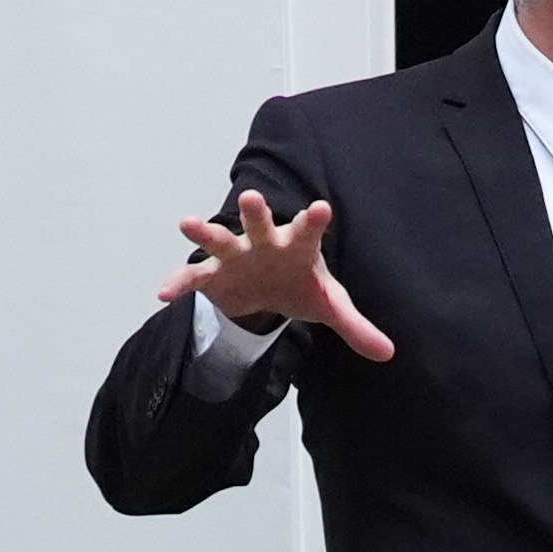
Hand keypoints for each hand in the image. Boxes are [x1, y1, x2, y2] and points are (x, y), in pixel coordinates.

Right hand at [159, 189, 394, 361]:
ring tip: (186, 223)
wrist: (268, 291)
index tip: (322, 208)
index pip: (309, 232)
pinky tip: (165, 294)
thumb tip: (388, 354)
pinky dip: (178, 284)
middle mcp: (265, 244)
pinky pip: (192, 279)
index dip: (314, 221)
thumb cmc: (301, 286)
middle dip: (256, 213)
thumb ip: (355, 327)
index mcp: (298, 247)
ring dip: (206, 233)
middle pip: (260, 225)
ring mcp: (236, 256)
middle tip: (251, 198)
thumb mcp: (329, 306)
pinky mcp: (212, 275)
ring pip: (220, 240)